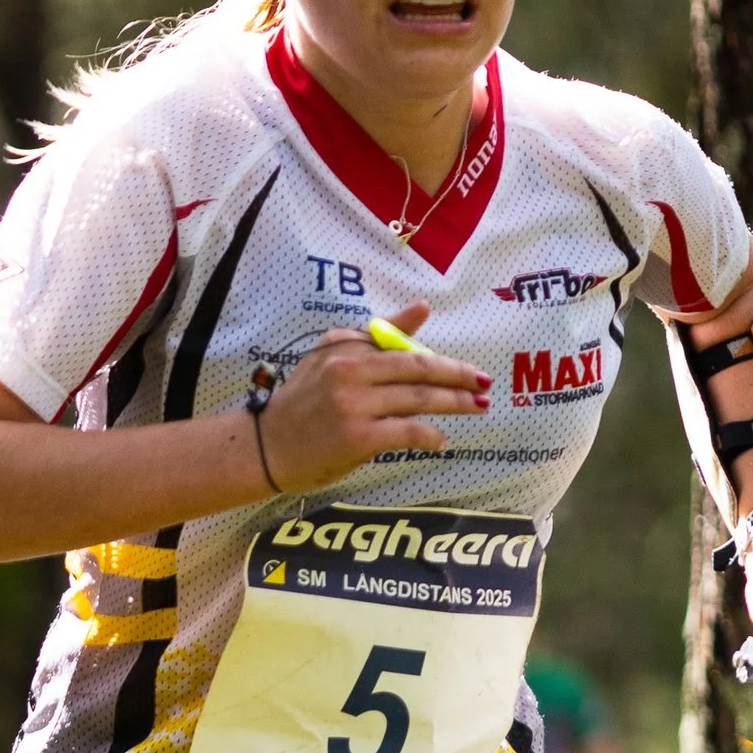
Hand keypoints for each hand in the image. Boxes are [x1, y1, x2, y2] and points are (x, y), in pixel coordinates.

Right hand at [259, 302, 491, 490]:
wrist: (266, 445)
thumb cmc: (303, 402)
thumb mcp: (333, 357)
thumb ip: (378, 335)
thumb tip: (423, 306)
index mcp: (346, 347)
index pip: (405, 349)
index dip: (444, 360)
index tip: (471, 370)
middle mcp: (350, 371)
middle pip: (419, 371)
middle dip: (459, 378)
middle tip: (485, 385)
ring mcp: (353, 405)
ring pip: (418, 400)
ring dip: (454, 404)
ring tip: (477, 408)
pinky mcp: (356, 437)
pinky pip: (406, 432)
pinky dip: (429, 436)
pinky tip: (441, 440)